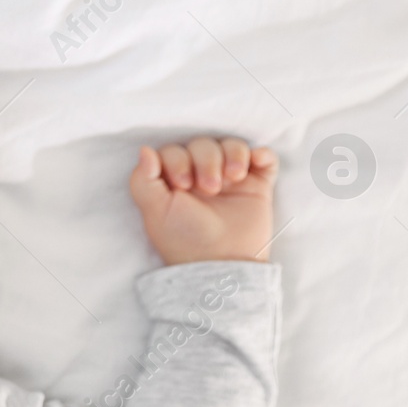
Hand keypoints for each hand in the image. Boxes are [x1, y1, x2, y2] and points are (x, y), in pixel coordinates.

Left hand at [129, 136, 276, 264]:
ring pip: (232, 145)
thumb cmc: (184, 239)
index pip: (174, 151)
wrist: (222, 262)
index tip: (182, 185)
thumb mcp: (155, 211)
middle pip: (203, 144)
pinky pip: (264, 158)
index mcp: (175, 181)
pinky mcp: (257, 185)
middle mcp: (201, 176)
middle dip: (206, 161)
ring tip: (233, 178)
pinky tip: (254, 163)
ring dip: (233, 154)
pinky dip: (262, 154)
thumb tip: (144, 149)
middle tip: (210, 189)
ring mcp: (231, 180)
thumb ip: (143, 180)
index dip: (178, 160)